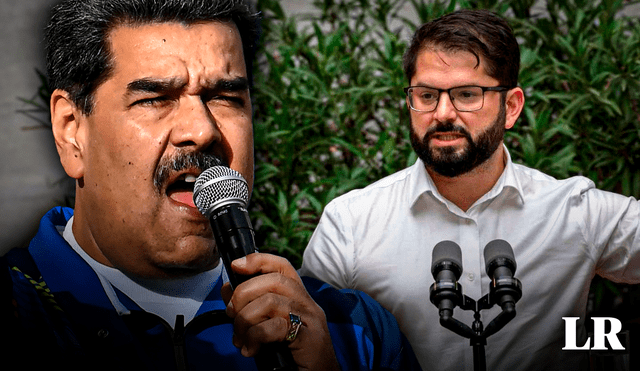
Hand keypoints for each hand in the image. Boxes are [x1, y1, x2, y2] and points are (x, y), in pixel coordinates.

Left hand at [221, 253, 340, 370]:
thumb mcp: (269, 327)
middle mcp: (308, 304)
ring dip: (246, 320)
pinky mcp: (310, 338)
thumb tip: (227, 289)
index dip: (258, 260)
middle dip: (243, 294)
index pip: (282, 267)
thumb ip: (251, 308)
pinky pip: (274, 327)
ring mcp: (311, 320)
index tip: (236, 265)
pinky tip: (251, 350)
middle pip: (273, 280)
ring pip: (270, 302)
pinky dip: (255, 337)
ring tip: (242, 338)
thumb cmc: (293, 357)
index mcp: (299, 299)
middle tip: (232, 315)